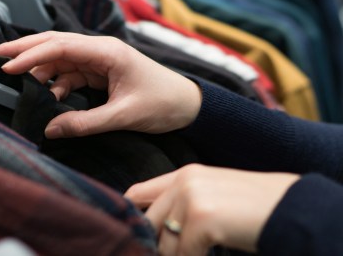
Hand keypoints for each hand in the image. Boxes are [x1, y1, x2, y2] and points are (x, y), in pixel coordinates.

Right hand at [0, 31, 202, 138]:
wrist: (189, 106)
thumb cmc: (164, 103)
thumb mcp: (124, 115)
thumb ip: (85, 123)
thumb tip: (50, 129)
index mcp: (107, 51)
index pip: (60, 46)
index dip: (31, 56)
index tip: (7, 67)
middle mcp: (99, 51)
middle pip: (53, 44)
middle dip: (22, 49)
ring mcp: (98, 61)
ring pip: (58, 59)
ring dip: (37, 70)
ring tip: (15, 83)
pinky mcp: (99, 74)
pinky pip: (69, 75)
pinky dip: (56, 86)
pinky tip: (50, 99)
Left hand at [124, 164, 299, 255]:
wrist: (290, 208)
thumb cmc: (252, 206)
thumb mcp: (211, 194)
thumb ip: (180, 203)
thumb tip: (152, 228)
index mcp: (183, 174)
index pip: (137, 193)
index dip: (130, 217)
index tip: (132, 235)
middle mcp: (183, 182)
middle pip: (148, 222)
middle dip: (154, 243)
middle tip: (165, 251)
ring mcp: (191, 198)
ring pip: (165, 243)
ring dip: (176, 255)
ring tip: (194, 252)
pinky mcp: (202, 218)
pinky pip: (184, 253)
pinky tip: (210, 255)